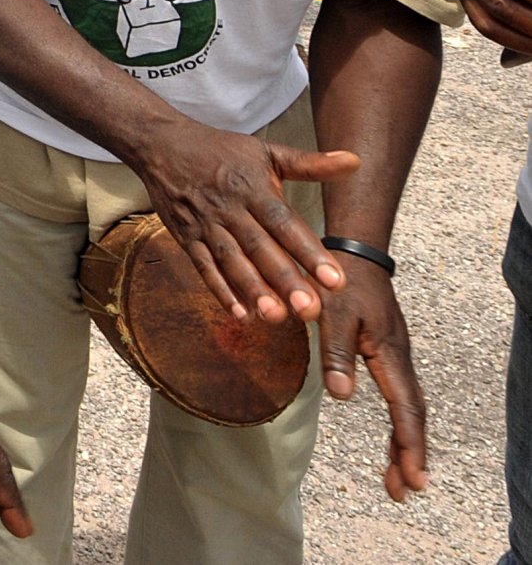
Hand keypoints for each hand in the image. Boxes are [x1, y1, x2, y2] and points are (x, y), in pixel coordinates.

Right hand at [127, 117, 360, 322]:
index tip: (335, 280)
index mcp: (253, 188)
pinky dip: (220, 291)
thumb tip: (354, 162)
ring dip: (253, 290)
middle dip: (285, 280)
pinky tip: (240, 314)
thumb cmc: (219, 150)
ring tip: (276, 317)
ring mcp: (205, 225)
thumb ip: (310, 163)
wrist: (160, 143)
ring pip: (231, 262)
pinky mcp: (186, 238)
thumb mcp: (266, 151)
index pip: (285, 223)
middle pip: (260, 248)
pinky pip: (203, 267)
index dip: (309, 252)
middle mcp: (230, 210)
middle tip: (310, 310)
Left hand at [319, 259, 429, 499]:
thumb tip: (342, 397)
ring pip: (408, 410)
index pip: (405, 409)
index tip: (414, 477)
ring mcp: (396, 359)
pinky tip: (395, 443)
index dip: (409, 444)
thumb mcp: (332, 316)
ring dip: (405, 445)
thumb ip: (335, 354)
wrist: (352, 255)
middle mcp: (399, 361)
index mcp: (390, 356)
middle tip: (406, 492)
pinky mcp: (387, 356)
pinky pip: (400, 398)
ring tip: (399, 480)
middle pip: (412, 416)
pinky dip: (399, 425)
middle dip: (410, 455)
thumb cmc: (339, 284)